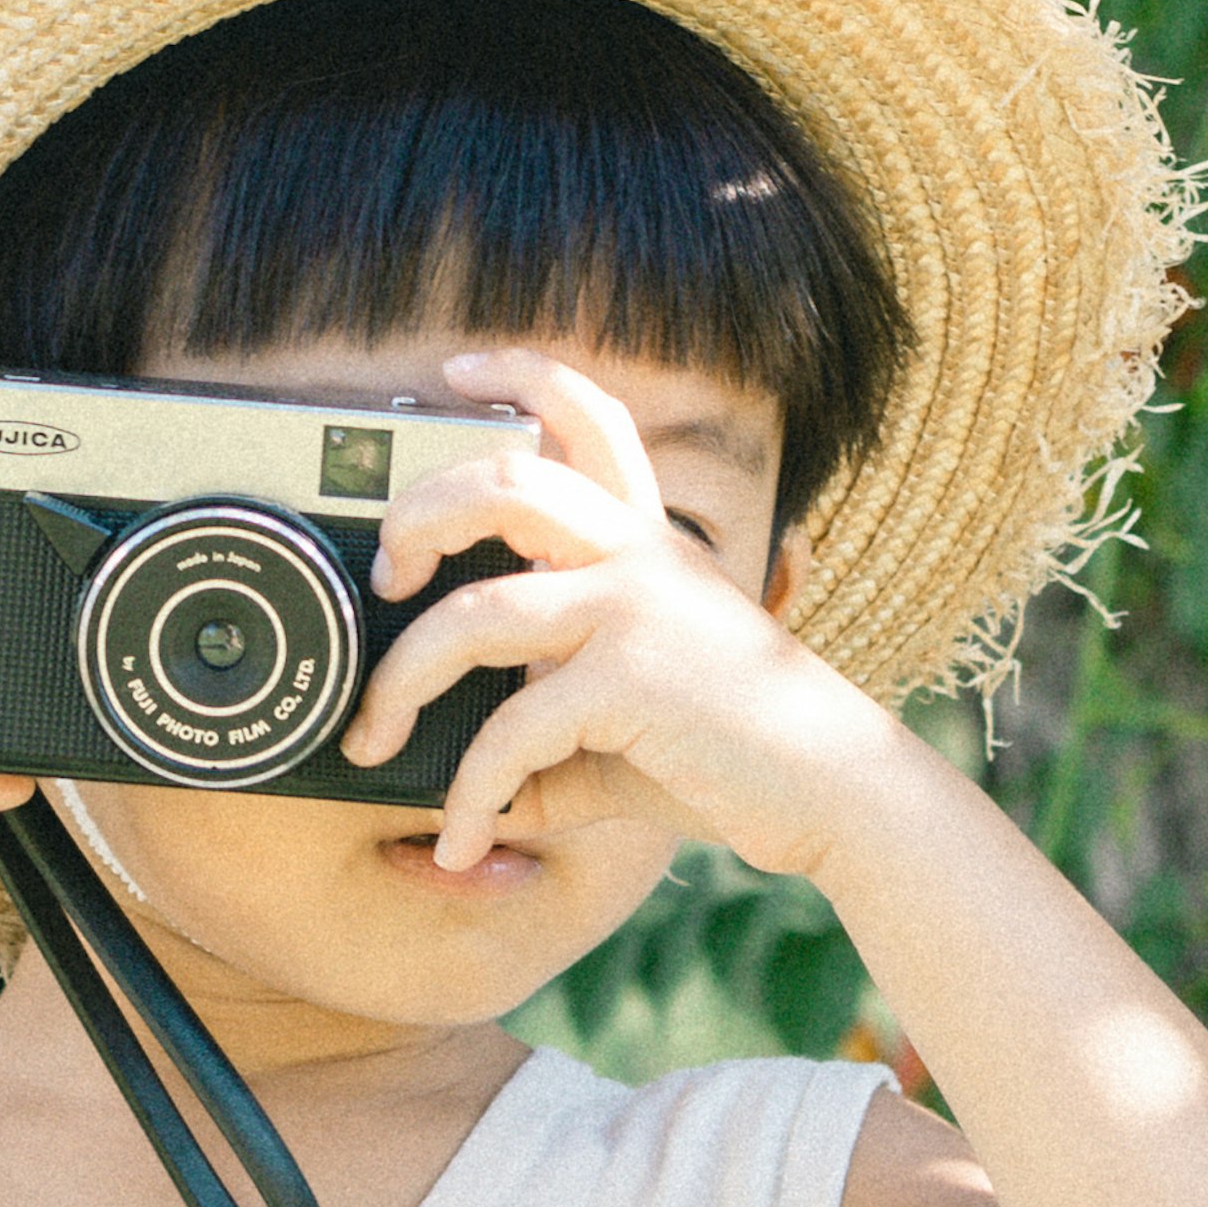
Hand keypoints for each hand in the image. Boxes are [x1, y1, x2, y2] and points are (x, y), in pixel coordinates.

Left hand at [338, 349, 894, 880]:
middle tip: (384, 575)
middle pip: (500, 481)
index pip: (590, 414)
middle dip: (416, 516)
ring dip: (398, 681)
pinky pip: (508, 727)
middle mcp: (638, 552)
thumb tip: (470, 792)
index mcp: (646, 538)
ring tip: (369, 738)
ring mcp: (633, 610)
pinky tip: (460, 836)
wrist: (837, 795)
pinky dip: (467, 791)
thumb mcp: (631, 715)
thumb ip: (549, 727)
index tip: (454, 370)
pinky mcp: (628, 680)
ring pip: (472, 613)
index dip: (518, 374)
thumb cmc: (733, 755)